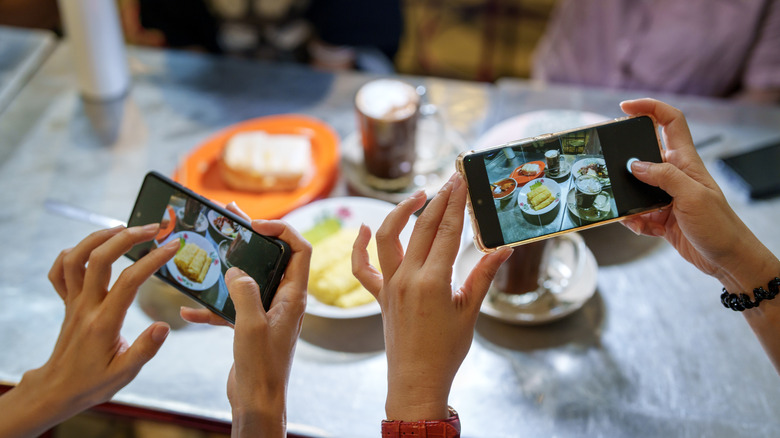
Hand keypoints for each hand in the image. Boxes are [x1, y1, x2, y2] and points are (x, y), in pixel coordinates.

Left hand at [0, 224, 176, 437]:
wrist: (57, 390)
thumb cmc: (93, 383)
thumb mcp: (125, 373)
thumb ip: (145, 349)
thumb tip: (165, 326)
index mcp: (104, 322)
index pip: (129, 281)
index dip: (153, 259)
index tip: (173, 247)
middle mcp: (85, 306)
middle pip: (99, 259)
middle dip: (128, 237)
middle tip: (153, 228)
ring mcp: (73, 302)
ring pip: (76, 258)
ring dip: (99, 237)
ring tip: (124, 229)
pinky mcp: (66, 303)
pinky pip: (60, 271)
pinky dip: (72, 253)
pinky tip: (91, 249)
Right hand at [181, 203, 309, 437]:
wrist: (258, 402)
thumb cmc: (262, 367)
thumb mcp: (251, 324)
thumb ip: (245, 292)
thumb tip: (237, 270)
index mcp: (294, 295)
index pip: (299, 249)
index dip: (283, 230)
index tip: (256, 224)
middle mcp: (285, 300)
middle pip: (273, 257)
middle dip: (252, 237)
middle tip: (230, 217)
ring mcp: (268, 312)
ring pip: (251, 278)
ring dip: (230, 264)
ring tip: (210, 243)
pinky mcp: (252, 326)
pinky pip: (233, 307)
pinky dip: (213, 306)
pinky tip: (189, 310)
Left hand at [352, 175, 512, 421]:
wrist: (417, 380)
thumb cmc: (446, 351)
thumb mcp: (470, 311)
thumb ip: (483, 275)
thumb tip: (504, 249)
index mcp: (432, 281)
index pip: (446, 232)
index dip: (456, 204)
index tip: (461, 181)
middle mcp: (407, 278)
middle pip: (420, 227)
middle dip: (437, 200)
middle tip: (450, 180)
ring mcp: (389, 285)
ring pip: (387, 237)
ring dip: (400, 212)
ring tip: (418, 196)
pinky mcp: (379, 295)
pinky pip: (362, 267)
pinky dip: (358, 246)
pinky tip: (363, 227)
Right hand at [620, 98, 778, 293]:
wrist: (728, 260)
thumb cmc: (719, 226)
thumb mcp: (692, 196)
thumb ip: (664, 177)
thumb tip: (634, 165)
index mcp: (686, 162)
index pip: (669, 122)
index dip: (649, 108)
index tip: (625, 107)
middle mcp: (675, 175)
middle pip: (644, 154)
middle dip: (625, 158)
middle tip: (609, 163)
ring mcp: (667, 196)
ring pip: (635, 187)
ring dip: (626, 197)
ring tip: (622, 205)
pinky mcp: (662, 217)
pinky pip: (637, 213)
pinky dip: (633, 220)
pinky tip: (636, 226)